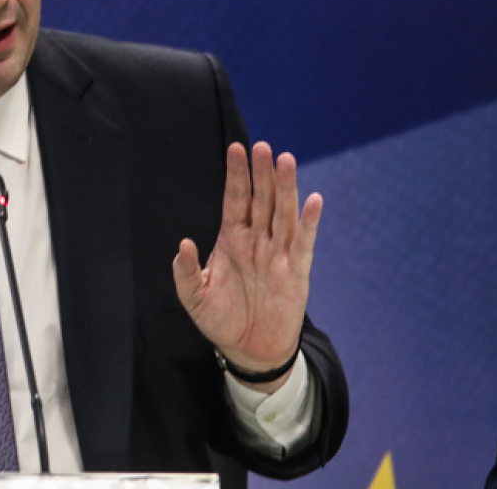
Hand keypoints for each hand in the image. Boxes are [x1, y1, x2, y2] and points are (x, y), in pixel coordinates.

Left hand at [172, 142, 322, 391]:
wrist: (249, 349)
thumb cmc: (221, 320)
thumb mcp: (194, 297)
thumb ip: (185, 272)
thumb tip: (182, 244)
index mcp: (231, 239)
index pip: (235, 199)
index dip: (236, 175)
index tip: (235, 148)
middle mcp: (256, 240)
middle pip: (261, 199)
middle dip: (261, 173)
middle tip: (262, 146)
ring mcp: (278, 253)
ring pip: (283, 213)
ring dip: (285, 187)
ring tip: (286, 160)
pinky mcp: (297, 271)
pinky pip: (304, 242)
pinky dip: (309, 222)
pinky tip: (313, 200)